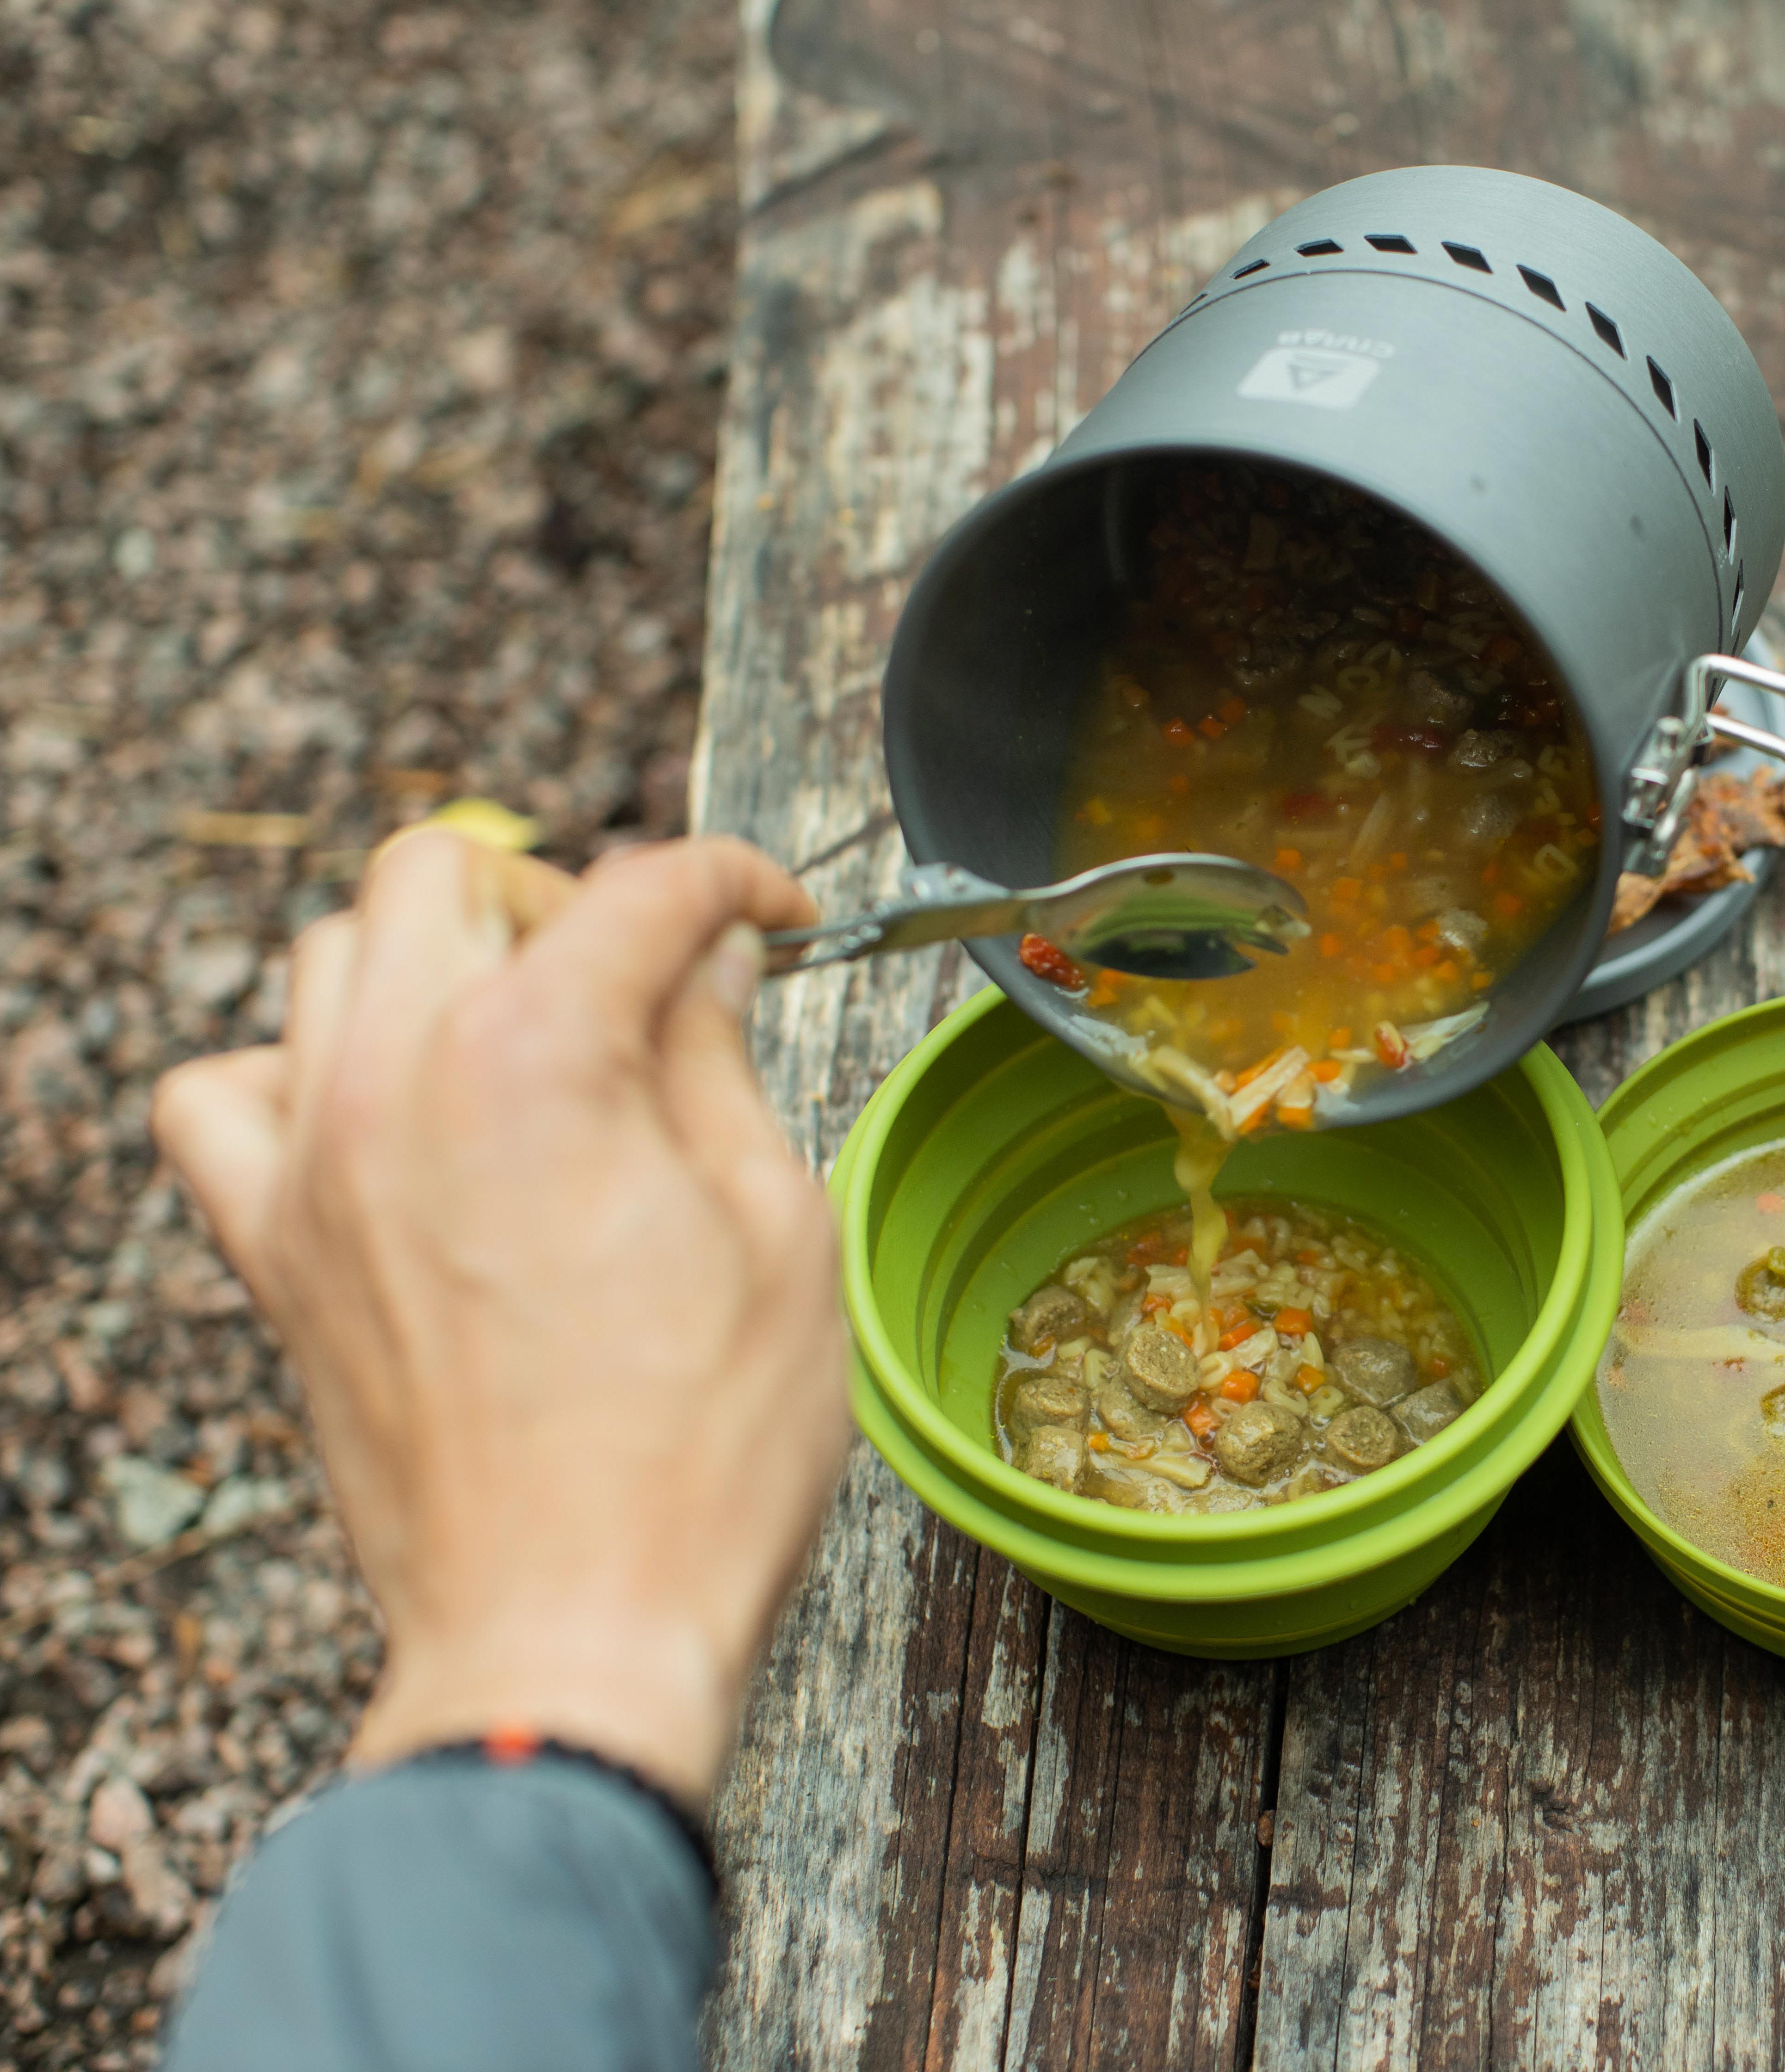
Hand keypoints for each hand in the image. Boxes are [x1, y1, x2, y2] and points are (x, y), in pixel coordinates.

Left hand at [150, 831, 845, 1805]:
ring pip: (330, 958)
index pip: (640, 888)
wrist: (568, 1631)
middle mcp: (397, 1081)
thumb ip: (723, 1065)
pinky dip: (293, 1072)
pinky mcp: (273, 1251)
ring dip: (434, 962)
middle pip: (447, 872)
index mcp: (540, 1056)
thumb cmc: (695, 1458)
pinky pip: (220, 1095)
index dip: (735, 878)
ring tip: (527, 1038)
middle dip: (560, 892)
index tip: (775, 911)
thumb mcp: (780, 1231)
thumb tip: (707, 967)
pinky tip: (387, 1119)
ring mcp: (315, 1164)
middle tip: (644, 975)